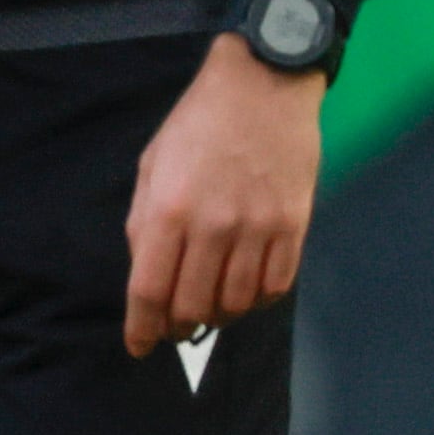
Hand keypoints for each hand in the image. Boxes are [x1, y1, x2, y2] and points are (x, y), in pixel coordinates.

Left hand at [120, 31, 324, 356]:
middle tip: (175, 326)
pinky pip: (275, 287)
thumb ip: (144, 222)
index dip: (141, 327)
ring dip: (218, 316)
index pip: (149, 289)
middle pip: (193, 306)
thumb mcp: (152, 165)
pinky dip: (255, 300)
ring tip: (209, 307)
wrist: (262, 88)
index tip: (138, 347)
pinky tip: (243, 291)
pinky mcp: (295, 227)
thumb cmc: (197, 124)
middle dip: (178, 326)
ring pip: (235, 303)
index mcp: (168, 209)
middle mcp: (213, 226)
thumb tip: (145, 274)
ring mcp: (258, 229)